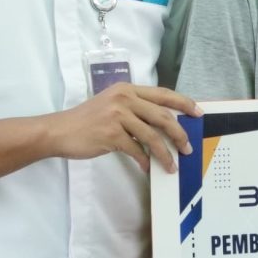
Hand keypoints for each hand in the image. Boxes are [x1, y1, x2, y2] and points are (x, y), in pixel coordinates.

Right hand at [47, 82, 199, 170]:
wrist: (59, 130)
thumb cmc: (86, 120)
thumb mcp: (111, 105)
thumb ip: (134, 108)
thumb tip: (162, 124)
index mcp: (127, 89)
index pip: (163, 94)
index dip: (183, 103)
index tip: (198, 113)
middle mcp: (125, 99)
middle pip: (163, 116)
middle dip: (179, 134)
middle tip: (188, 147)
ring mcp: (117, 116)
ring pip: (152, 136)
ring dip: (165, 153)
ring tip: (172, 165)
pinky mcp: (111, 134)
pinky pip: (136, 150)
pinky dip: (145, 161)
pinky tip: (148, 167)